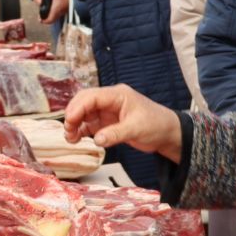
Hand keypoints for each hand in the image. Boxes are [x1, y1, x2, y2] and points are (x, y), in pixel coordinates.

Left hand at [40, 0, 70, 24]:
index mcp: (54, 11)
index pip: (48, 21)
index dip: (43, 21)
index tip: (39, 19)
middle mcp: (58, 14)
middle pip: (51, 21)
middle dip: (45, 20)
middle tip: (41, 18)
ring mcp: (61, 13)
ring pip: (54, 19)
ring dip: (49, 18)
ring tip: (45, 14)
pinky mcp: (63, 12)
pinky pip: (57, 16)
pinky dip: (53, 15)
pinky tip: (51, 10)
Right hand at [64, 86, 180, 160]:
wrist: (168, 134)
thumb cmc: (157, 125)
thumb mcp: (136, 129)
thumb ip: (116, 134)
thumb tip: (97, 140)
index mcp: (117, 95)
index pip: (92, 97)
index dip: (77, 107)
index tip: (69, 121)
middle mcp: (109, 101)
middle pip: (84, 102)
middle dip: (73, 115)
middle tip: (68, 131)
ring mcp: (107, 112)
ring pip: (84, 113)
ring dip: (75, 124)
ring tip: (71, 138)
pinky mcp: (107, 123)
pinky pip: (89, 124)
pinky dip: (81, 131)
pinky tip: (77, 139)